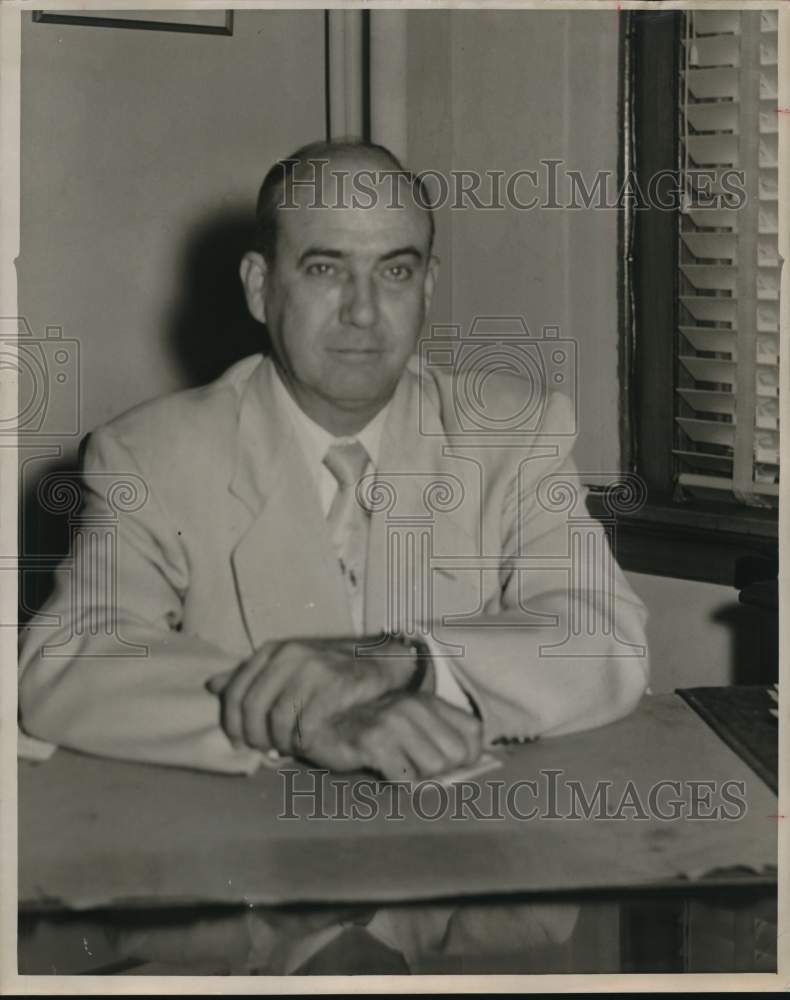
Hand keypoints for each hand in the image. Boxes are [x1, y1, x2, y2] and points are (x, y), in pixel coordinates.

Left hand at [206, 635, 419, 753]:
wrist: (380, 661)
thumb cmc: (329, 669)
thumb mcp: (287, 665)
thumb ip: (250, 676)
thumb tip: (211, 685)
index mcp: (273, 651)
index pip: (237, 692)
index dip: (233, 723)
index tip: (238, 743)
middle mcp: (290, 655)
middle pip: (254, 708)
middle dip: (254, 737)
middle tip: (263, 751)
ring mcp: (313, 669)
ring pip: (278, 719)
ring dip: (279, 743)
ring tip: (285, 749)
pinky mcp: (335, 685)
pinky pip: (306, 724)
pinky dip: (301, 742)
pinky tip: (305, 745)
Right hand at [295, 691, 482, 781]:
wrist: (318, 721)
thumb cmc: (367, 730)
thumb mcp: (407, 724)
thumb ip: (439, 737)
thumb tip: (463, 765)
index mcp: (427, 701)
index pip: (472, 735)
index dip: (464, 758)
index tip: (443, 764)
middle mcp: (414, 706)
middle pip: (454, 756)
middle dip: (438, 770)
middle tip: (410, 765)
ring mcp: (393, 721)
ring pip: (433, 768)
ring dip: (416, 776)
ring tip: (394, 766)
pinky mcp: (373, 741)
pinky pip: (405, 777)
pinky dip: (398, 782)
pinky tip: (382, 772)